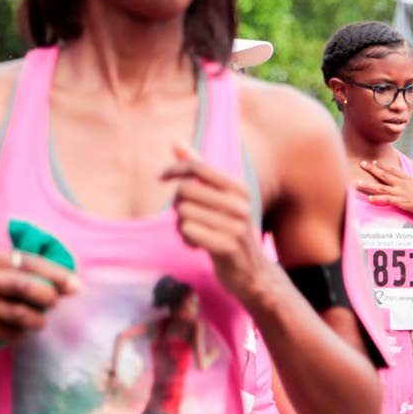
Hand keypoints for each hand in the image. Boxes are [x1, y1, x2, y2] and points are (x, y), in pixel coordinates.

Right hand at [0, 248, 80, 344]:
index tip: (75, 285)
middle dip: (47, 295)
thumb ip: (22, 273)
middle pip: (21, 285)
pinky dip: (19, 334)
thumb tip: (67, 283)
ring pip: (16, 313)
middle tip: (58, 302)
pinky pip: (6, 332)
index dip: (54, 273)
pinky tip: (19, 332)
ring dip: (36, 319)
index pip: (26, 261)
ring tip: (41, 322)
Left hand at [163, 141, 268, 302]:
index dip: (174, 169)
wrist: (251, 272)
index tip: (160, 178)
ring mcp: (236, 227)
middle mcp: (240, 204)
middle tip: (186, 217)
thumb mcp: (218, 196)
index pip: (198, 167)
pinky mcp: (227, 247)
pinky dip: (186, 239)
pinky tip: (197, 246)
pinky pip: (188, 232)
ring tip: (194, 233)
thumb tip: (175, 141)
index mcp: (239, 188)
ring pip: (183, 213)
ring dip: (181, 225)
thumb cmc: (228, 228)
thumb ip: (198, 168)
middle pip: (185, 191)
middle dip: (178, 204)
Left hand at [357, 160, 412, 223]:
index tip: (373, 161)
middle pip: (384, 175)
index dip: (382, 165)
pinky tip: (369, 198)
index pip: (393, 169)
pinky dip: (377, 199)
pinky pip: (386, 200)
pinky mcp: (400, 202)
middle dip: (371, 169)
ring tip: (358, 183)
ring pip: (381, 187)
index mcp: (408, 178)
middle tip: (361, 164)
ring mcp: (400, 192)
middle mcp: (402, 184)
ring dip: (368, 185)